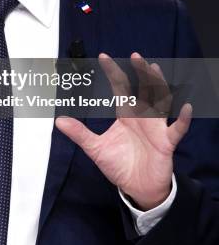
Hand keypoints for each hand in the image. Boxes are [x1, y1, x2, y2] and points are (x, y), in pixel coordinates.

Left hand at [56, 53, 191, 209]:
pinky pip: (177, 129)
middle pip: (143, 89)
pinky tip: (186, 108)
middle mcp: (142, 116)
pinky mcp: (166, 142)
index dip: (113, 72)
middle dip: (140, 72)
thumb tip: (59, 121)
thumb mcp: (96, 148)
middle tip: (135, 56)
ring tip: (155, 69)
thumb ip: (79, 134)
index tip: (103, 57)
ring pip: (160, 101)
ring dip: (158, 86)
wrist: (137, 188)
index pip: (119, 88)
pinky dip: (183, 119)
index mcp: (126, 114)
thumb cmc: (120, 165)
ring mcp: (155, 127)